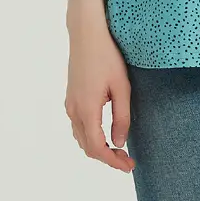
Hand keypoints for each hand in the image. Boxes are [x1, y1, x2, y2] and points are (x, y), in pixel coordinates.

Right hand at [65, 20, 135, 172]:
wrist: (87, 34)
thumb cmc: (107, 56)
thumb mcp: (122, 88)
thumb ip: (121, 117)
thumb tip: (120, 143)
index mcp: (87, 108)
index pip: (97, 147)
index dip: (113, 161)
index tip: (129, 166)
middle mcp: (74, 109)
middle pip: (87, 147)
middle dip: (107, 158)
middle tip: (128, 160)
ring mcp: (70, 104)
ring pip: (81, 138)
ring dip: (98, 148)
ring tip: (119, 149)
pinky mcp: (70, 98)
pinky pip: (78, 127)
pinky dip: (91, 137)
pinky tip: (106, 134)